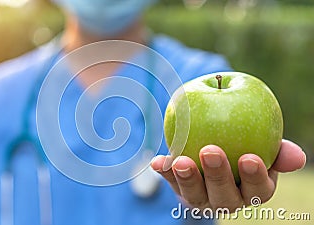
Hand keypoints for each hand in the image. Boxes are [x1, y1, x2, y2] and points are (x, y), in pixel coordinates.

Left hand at [150, 139, 305, 211]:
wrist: (213, 150)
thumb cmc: (244, 145)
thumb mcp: (263, 143)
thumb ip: (278, 149)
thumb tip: (297, 156)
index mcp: (253, 191)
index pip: (258, 190)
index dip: (255, 177)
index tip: (249, 157)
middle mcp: (228, 200)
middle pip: (225, 196)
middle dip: (218, 176)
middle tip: (210, 152)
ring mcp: (202, 198)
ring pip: (195, 195)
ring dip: (187, 179)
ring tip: (180, 161)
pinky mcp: (180, 190)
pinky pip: (171, 183)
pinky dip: (164, 171)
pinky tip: (156, 160)